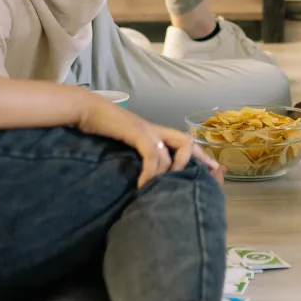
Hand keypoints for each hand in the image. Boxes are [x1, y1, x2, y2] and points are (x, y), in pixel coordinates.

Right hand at [76, 94, 223, 187]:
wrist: (86, 110)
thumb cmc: (102, 128)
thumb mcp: (124, 144)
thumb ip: (137, 155)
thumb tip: (144, 176)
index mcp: (155, 132)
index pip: (185, 142)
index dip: (201, 156)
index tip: (214, 170)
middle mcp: (156, 130)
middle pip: (187, 141)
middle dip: (192, 162)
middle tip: (188, 182)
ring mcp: (148, 130)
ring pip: (172, 151)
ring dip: (167, 173)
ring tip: (157, 190)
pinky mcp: (137, 133)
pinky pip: (153, 155)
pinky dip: (151, 172)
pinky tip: (143, 185)